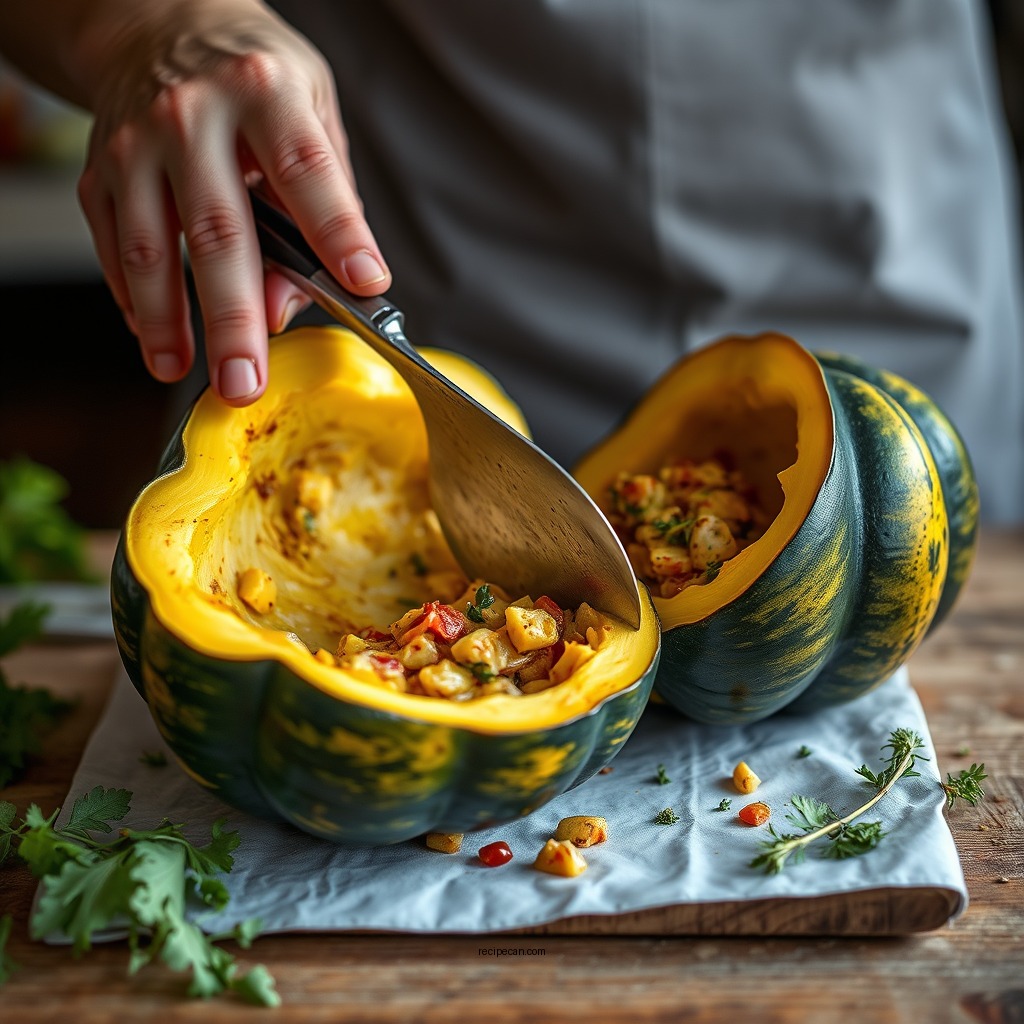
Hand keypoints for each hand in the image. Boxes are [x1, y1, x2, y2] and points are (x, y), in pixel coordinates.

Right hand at [75, 0, 390, 403]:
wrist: (158, 24)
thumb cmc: (253, 81)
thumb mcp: (312, 115)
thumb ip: (322, 206)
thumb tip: (290, 302)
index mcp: (264, 92)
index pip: (306, 171)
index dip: (336, 232)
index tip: (363, 286)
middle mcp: (192, 114)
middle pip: (219, 230)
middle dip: (233, 317)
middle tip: (246, 381)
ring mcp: (136, 142)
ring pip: (150, 247)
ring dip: (168, 322)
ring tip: (186, 374)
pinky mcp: (98, 171)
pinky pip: (113, 247)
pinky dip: (136, 301)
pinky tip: (158, 340)